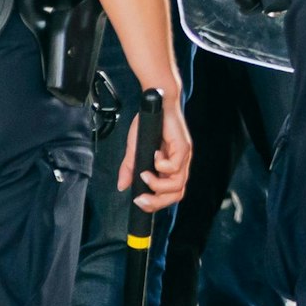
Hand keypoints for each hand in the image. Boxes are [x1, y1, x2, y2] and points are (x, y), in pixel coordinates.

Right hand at [118, 92, 191, 211]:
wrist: (157, 101)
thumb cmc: (149, 123)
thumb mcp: (135, 149)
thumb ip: (129, 168)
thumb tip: (122, 185)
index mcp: (170, 168)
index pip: (169, 194)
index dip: (156, 203)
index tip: (139, 203)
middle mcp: (179, 165)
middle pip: (176, 195)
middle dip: (157, 202)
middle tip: (141, 199)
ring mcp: (183, 157)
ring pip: (177, 185)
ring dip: (158, 185)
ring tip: (145, 175)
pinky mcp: (183, 147)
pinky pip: (175, 167)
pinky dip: (162, 167)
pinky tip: (155, 156)